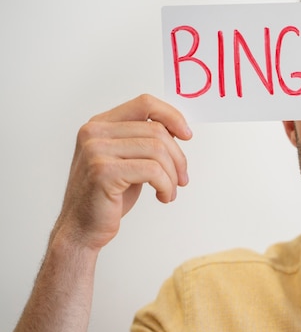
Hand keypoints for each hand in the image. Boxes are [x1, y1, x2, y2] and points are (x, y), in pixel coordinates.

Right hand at [53, 94, 191, 249]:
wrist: (81, 228)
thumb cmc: (107, 196)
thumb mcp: (127, 160)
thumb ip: (143, 140)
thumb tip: (178, 129)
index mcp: (100, 124)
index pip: (144, 104)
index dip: (171, 116)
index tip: (187, 135)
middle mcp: (94, 132)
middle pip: (156, 131)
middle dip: (178, 157)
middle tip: (182, 178)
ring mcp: (96, 150)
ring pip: (157, 151)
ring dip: (172, 175)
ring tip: (170, 190)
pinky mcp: (103, 171)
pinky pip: (152, 171)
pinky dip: (166, 185)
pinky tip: (163, 197)